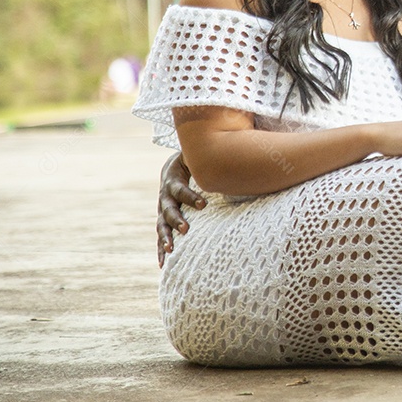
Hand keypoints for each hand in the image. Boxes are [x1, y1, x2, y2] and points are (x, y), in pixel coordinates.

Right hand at [157, 151, 205, 267]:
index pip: (179, 189)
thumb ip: (214, 152)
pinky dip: (161, 249)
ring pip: (162, 225)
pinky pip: (161, 235)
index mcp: (172, 179)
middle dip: (177, 219)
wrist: (173, 167)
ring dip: (166, 237)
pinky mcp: (163, 220)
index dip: (190, 197)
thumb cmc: (192, 161)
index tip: (204, 204)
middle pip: (168, 209)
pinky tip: (163, 263)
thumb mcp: (197, 155)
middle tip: (187, 229)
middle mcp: (165, 196)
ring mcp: (163, 209)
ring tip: (172, 249)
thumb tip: (240, 137)